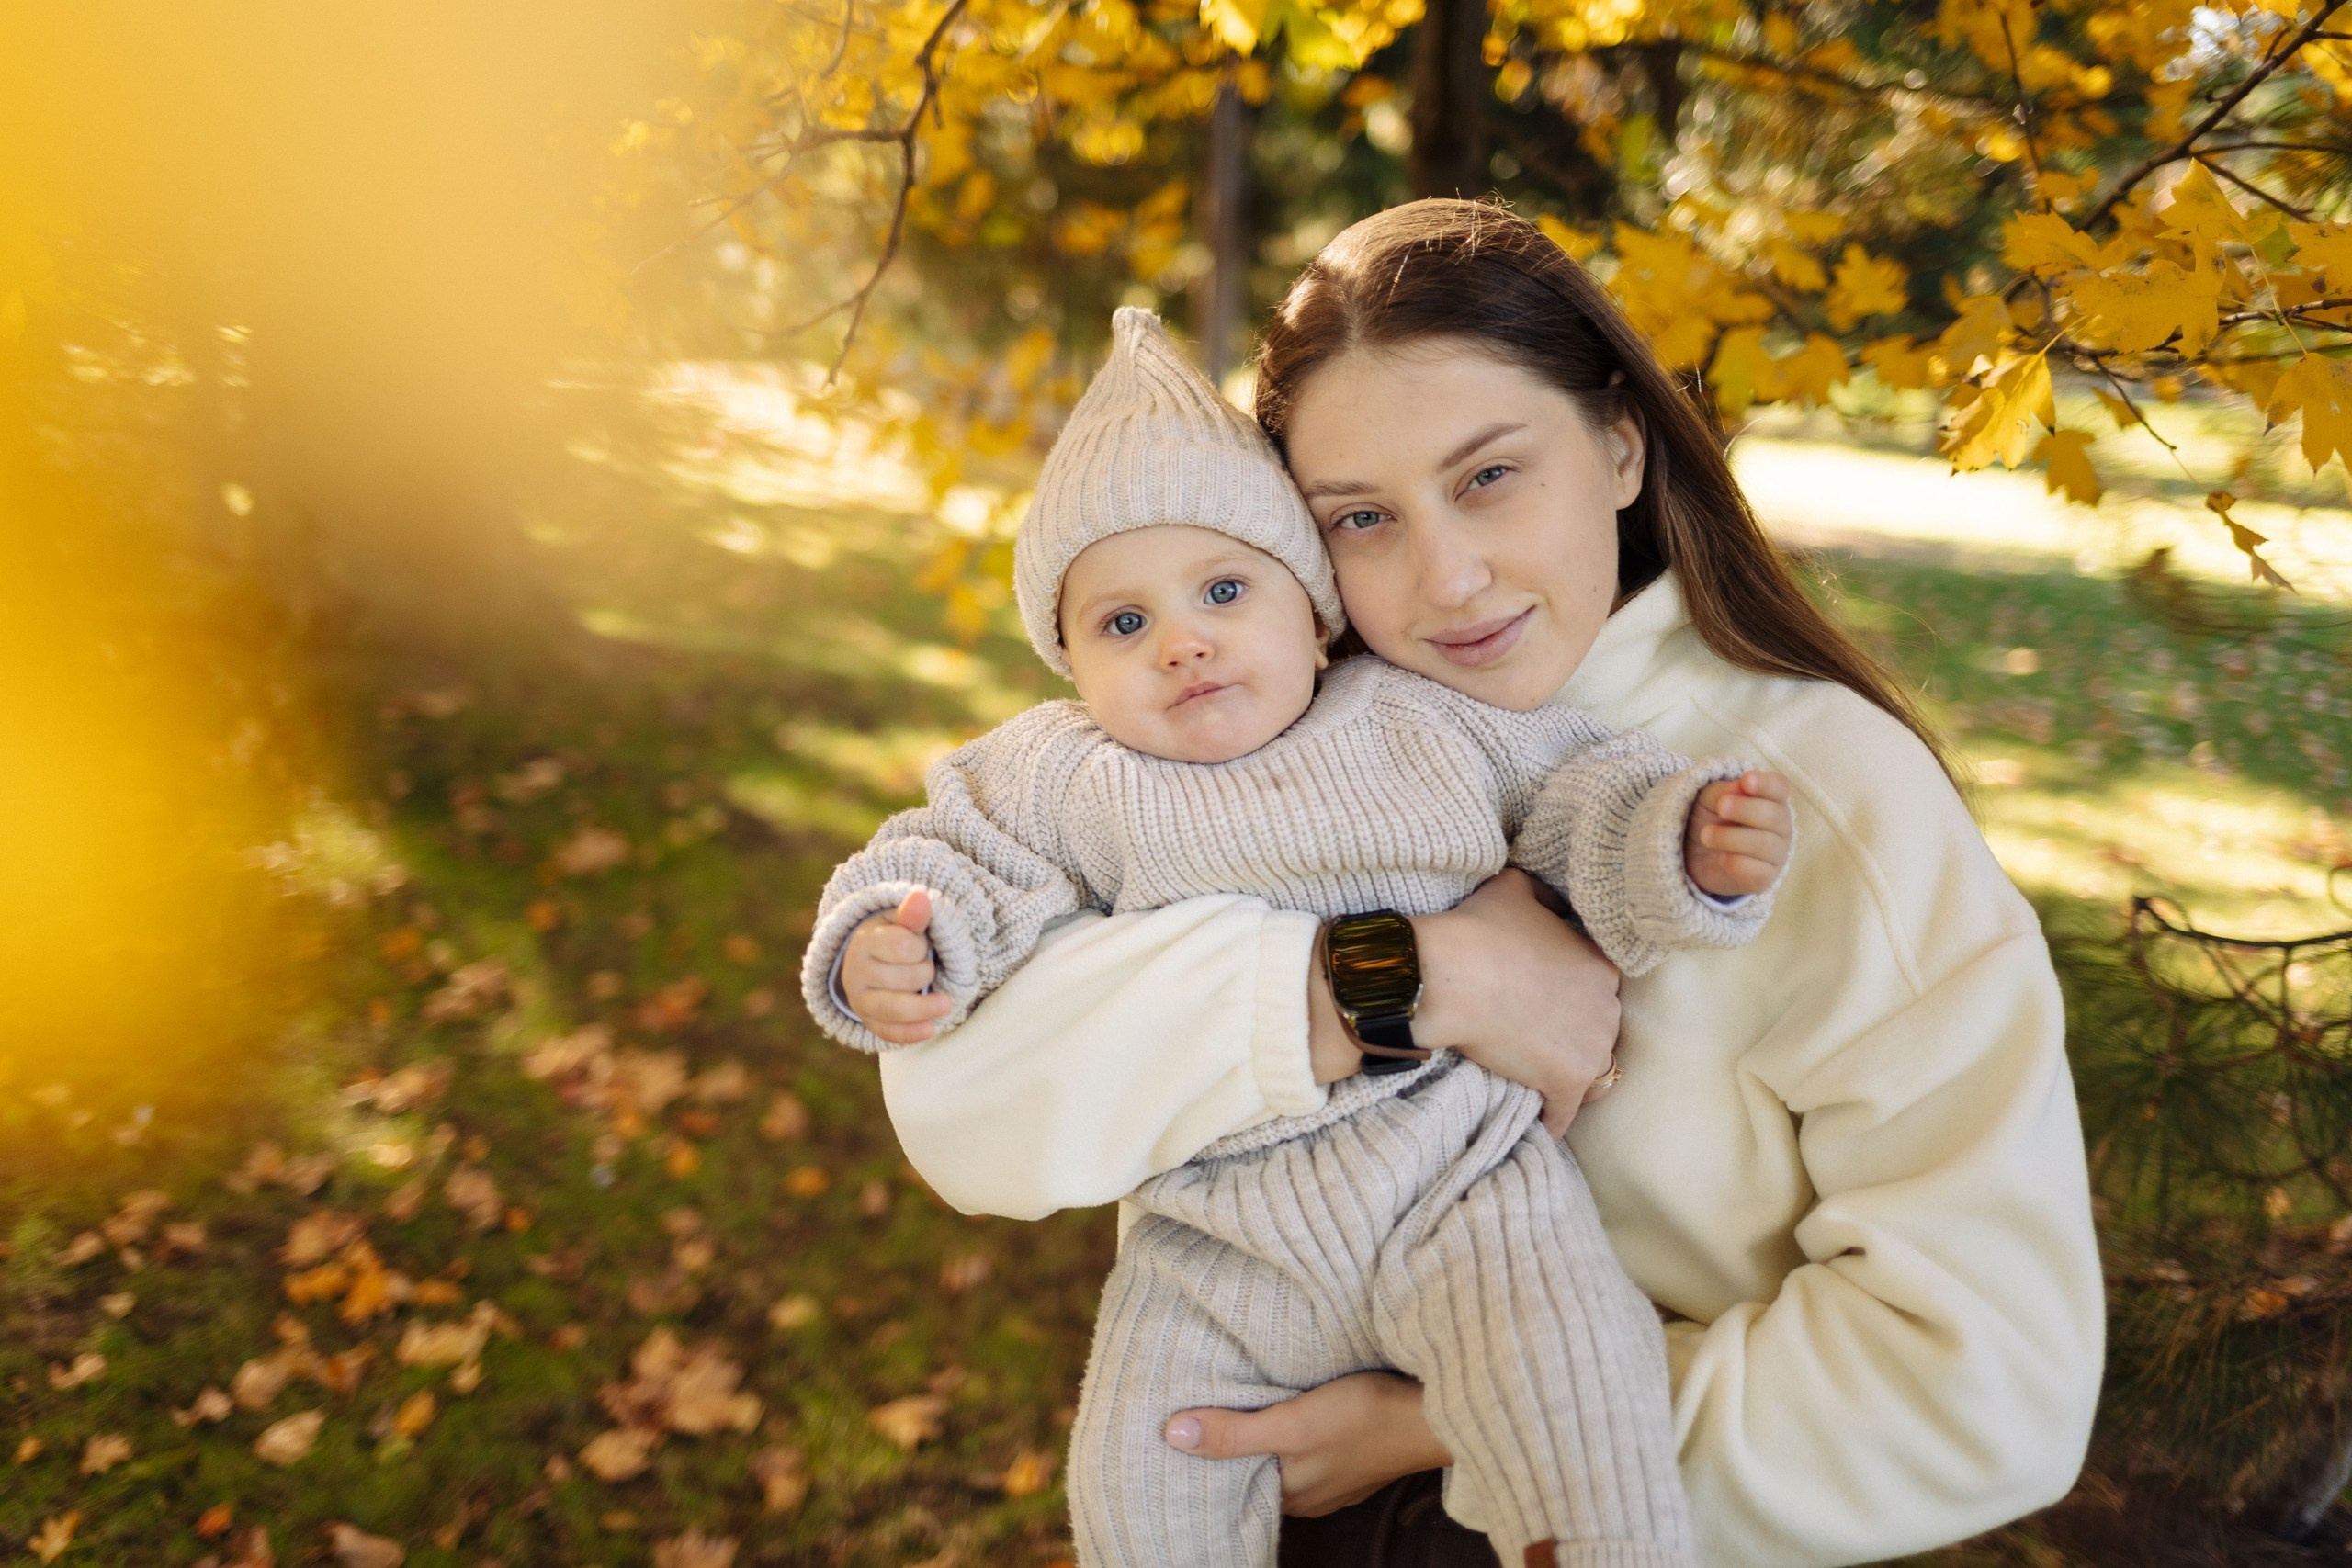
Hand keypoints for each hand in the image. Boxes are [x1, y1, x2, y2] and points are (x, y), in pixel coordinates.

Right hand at [840, 889, 952, 1043]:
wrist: (872, 960)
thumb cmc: (894, 937)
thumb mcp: (901, 921)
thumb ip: (912, 914)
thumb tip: (921, 897)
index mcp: (864, 941)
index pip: (901, 946)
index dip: (920, 947)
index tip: (922, 945)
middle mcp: (855, 972)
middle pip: (903, 979)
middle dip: (925, 972)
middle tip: (928, 965)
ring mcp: (860, 1000)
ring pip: (893, 1009)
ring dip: (924, 1008)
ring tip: (947, 1005)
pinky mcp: (869, 1021)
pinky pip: (888, 1032)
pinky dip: (910, 1034)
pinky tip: (931, 1029)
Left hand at [1163, 1371, 1448, 1517]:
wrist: (1435, 1414)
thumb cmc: (1365, 1418)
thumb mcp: (1292, 1423)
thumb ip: (1235, 1433)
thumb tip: (1172, 1435)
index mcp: (1291, 1495)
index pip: (1235, 1485)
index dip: (1210, 1462)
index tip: (1181, 1436)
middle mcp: (1311, 1496)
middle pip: (1259, 1473)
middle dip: (1235, 1449)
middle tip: (1203, 1413)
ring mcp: (1337, 1478)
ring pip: (1286, 1461)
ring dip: (1267, 1439)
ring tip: (1239, 1406)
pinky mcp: (1357, 1455)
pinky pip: (1314, 1450)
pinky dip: (1298, 1434)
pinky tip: (1294, 1410)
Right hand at [1410, 869, 1622, 1132]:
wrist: (1451, 975)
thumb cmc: (1480, 930)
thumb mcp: (1516, 888)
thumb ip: (1544, 895)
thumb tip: (1551, 901)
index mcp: (1600, 964)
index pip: (1600, 989)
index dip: (1574, 997)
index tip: (1549, 1003)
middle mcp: (1607, 1007)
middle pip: (1600, 1031)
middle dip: (1576, 1036)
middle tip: (1539, 1040)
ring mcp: (1591, 1048)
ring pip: (1593, 1075)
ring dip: (1572, 1078)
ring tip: (1543, 1082)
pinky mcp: (1566, 1082)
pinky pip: (1565, 1113)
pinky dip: (1552, 1119)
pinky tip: (1540, 1125)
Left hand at [1686, 770, 1792, 897]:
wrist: (1697, 853)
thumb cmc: (1713, 817)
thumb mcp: (1712, 798)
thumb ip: (1724, 791)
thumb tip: (1738, 787)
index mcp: (1772, 800)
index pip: (1779, 787)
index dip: (1765, 784)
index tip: (1746, 780)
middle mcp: (1780, 826)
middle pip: (1774, 815)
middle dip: (1745, 809)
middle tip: (1720, 807)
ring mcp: (1775, 854)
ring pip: (1764, 844)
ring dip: (1732, 837)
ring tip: (1706, 835)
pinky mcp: (1763, 878)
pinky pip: (1758, 873)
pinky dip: (1738, 864)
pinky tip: (1721, 858)